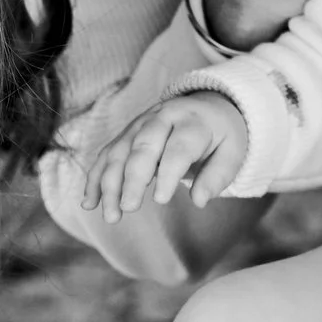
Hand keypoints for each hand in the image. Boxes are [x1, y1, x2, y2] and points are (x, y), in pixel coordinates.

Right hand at [83, 92, 248, 223]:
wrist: (210, 105)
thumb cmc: (222, 136)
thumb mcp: (232, 152)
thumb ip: (217, 176)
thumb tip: (199, 200)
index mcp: (192, 122)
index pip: (178, 148)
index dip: (168, 173)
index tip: (161, 200)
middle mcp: (162, 118)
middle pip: (143, 147)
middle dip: (133, 178)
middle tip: (128, 208)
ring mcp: (140, 124)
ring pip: (119, 152)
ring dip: (110, 184)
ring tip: (111, 216)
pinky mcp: (127, 134)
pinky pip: (106, 155)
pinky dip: (95, 178)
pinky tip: (89, 203)